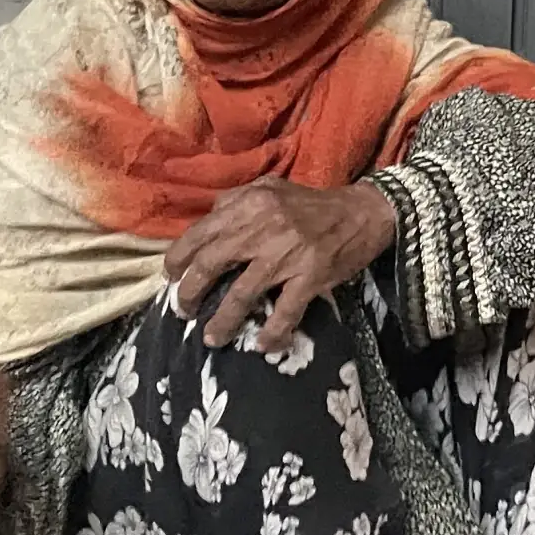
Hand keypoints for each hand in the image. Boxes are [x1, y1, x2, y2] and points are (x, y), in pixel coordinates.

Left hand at [164, 177, 397, 348]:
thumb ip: (236, 202)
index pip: (201, 234)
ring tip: (212, 338)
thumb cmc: (313, 204)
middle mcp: (263, 228)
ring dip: (222, 322)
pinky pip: (284, 312)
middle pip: (211, 265)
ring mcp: (287, 255)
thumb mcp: (271, 190)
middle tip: (184, 311)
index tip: (171, 278)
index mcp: (250, 204)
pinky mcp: (310, 277)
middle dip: (190, 294)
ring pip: (241, 295)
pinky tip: (262, 344)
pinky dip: (271, 333)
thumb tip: (207, 222)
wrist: (364, 213)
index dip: (178, 259)